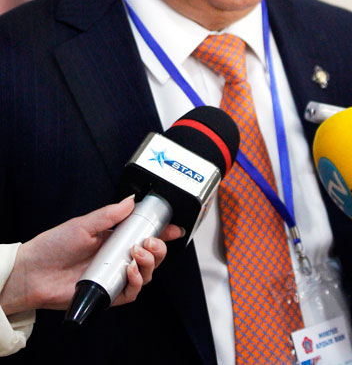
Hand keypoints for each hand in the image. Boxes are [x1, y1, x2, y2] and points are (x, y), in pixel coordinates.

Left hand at [0, 198, 181, 314]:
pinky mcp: (109, 295)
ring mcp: (114, 276)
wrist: (33, 272)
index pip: (144, 233)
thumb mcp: (84, 223)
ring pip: (146, 274)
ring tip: (136, 254)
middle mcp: (117, 257)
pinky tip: (130, 271)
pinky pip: (132, 292)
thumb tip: (132, 200)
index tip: (174, 226)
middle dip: (159, 247)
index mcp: (114, 237)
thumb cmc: (53, 246)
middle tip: (150, 241)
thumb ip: (110, 214)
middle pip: (151, 255)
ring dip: (149, 263)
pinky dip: (137, 282)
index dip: (162, 231)